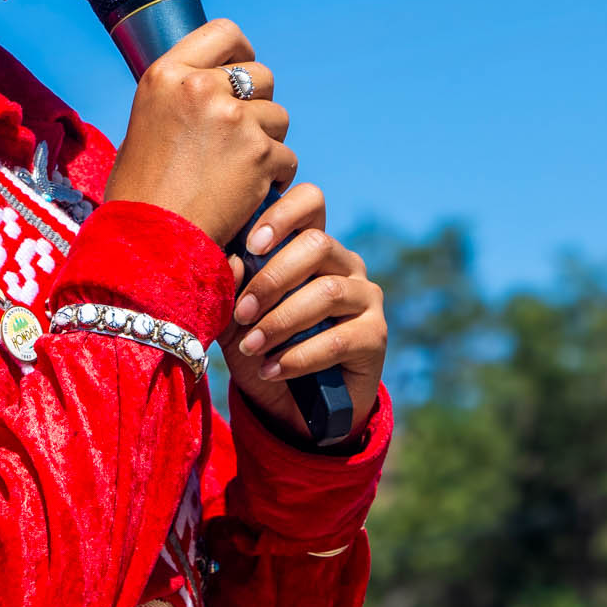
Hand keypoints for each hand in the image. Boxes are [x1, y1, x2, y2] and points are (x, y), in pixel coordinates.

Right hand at [101, 20, 297, 248]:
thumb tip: (216, 82)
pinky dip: (274, 176)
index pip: (224, 32)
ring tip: (238, 172)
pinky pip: (286, 156)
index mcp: (166, 75)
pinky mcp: (259, 153)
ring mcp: (233, 119)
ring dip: (267, 142)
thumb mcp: (147, 121)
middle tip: (241, 136)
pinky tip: (248, 194)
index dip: (241, 52)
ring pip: (278, 117)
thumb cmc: (142, 191)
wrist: (149, 242)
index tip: (242, 69)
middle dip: (259, 104)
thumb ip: (181, 96)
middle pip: (261, 75)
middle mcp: (199, 88)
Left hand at [220, 182, 385, 437]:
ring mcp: (365, 296)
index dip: (283, 214)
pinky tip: (271, 369)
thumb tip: (230, 258)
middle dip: (272, 278)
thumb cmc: (258, 345)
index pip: (310, 201)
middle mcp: (343, 262)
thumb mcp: (232, 314)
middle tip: (242, 312)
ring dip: (282, 321)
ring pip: (327, 292)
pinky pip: (339, 339)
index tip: (251, 244)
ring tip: (251, 346)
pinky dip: (299, 356)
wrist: (286, 405)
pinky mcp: (376, 336)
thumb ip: (229, 283)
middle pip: (317, 244)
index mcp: (309, 243)